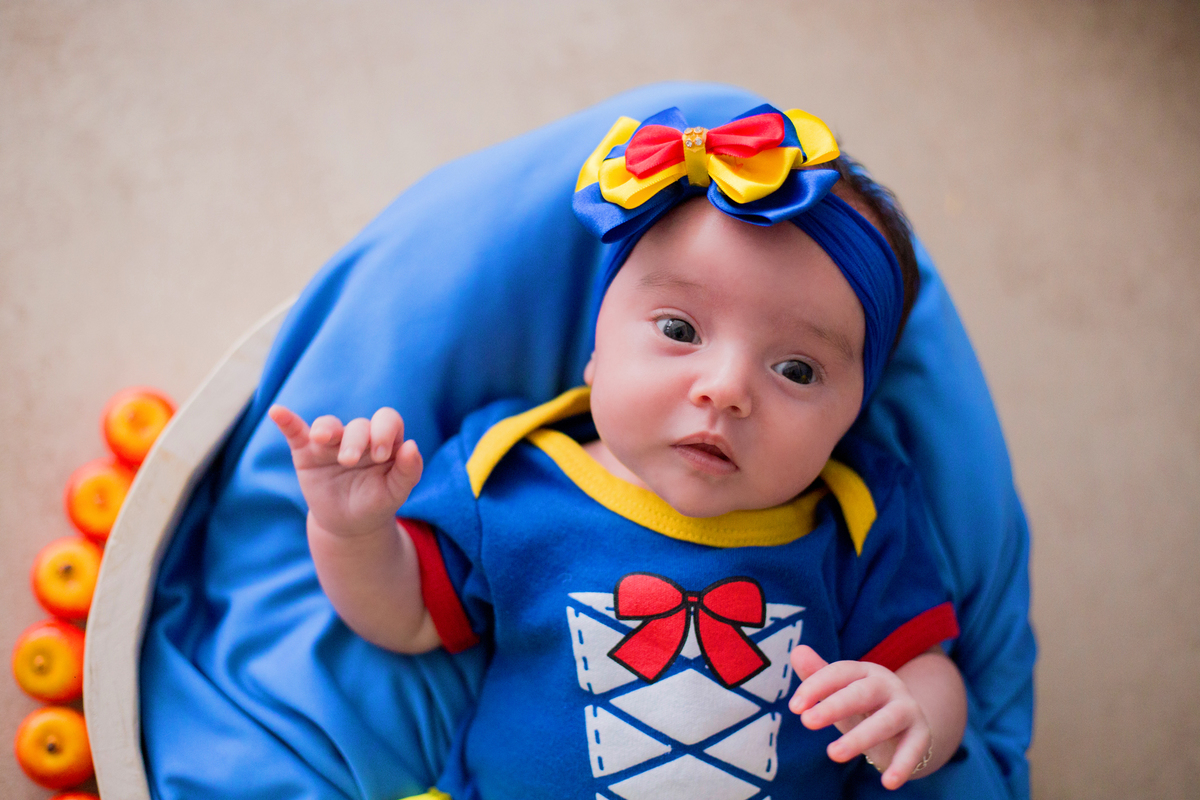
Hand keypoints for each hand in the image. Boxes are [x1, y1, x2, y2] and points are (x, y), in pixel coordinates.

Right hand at [268, 405, 422, 537]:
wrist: (349, 525)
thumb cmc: (376, 503)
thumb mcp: (396, 492)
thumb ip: (409, 470)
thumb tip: (411, 446)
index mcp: (384, 440)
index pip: (387, 420)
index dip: (384, 431)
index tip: (380, 455)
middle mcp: (358, 436)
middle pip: (358, 425)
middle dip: (355, 440)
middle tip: (349, 461)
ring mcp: (331, 443)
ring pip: (328, 425)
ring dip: (326, 429)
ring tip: (322, 438)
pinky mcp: (307, 452)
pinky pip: (296, 431)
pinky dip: (286, 421)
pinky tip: (277, 412)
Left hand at [789, 645, 931, 789]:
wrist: (905, 723)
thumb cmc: (862, 706)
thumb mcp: (839, 692)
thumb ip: (817, 674)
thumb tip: (797, 651)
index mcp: (864, 671)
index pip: (838, 672)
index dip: (815, 686)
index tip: (794, 707)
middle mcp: (887, 685)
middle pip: (861, 693)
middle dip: (834, 706)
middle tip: (807, 722)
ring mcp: (906, 708)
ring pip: (885, 721)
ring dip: (860, 738)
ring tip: (833, 754)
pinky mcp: (921, 733)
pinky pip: (913, 748)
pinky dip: (902, 765)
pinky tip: (888, 782)